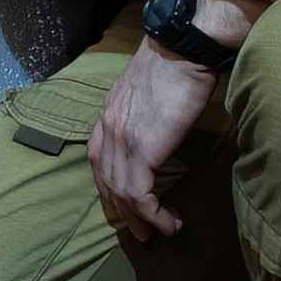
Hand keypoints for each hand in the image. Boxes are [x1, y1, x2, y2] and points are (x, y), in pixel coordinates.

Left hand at [87, 41, 219, 239]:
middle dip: (122, 211)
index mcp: (108, 113)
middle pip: (106, 181)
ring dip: (140, 220)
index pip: (98, 159)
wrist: (182, 47)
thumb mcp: (149, 90)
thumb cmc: (175, 62)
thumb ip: (144, 111)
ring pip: (121, 193)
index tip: (126, 203)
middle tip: (141, 232)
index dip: (109, 186)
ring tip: (157, 233)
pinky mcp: (141, 150)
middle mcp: (107, 127)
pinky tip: (170, 222)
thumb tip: (158, 126)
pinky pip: (140, 195)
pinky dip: (154, 215)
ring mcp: (121, 139)